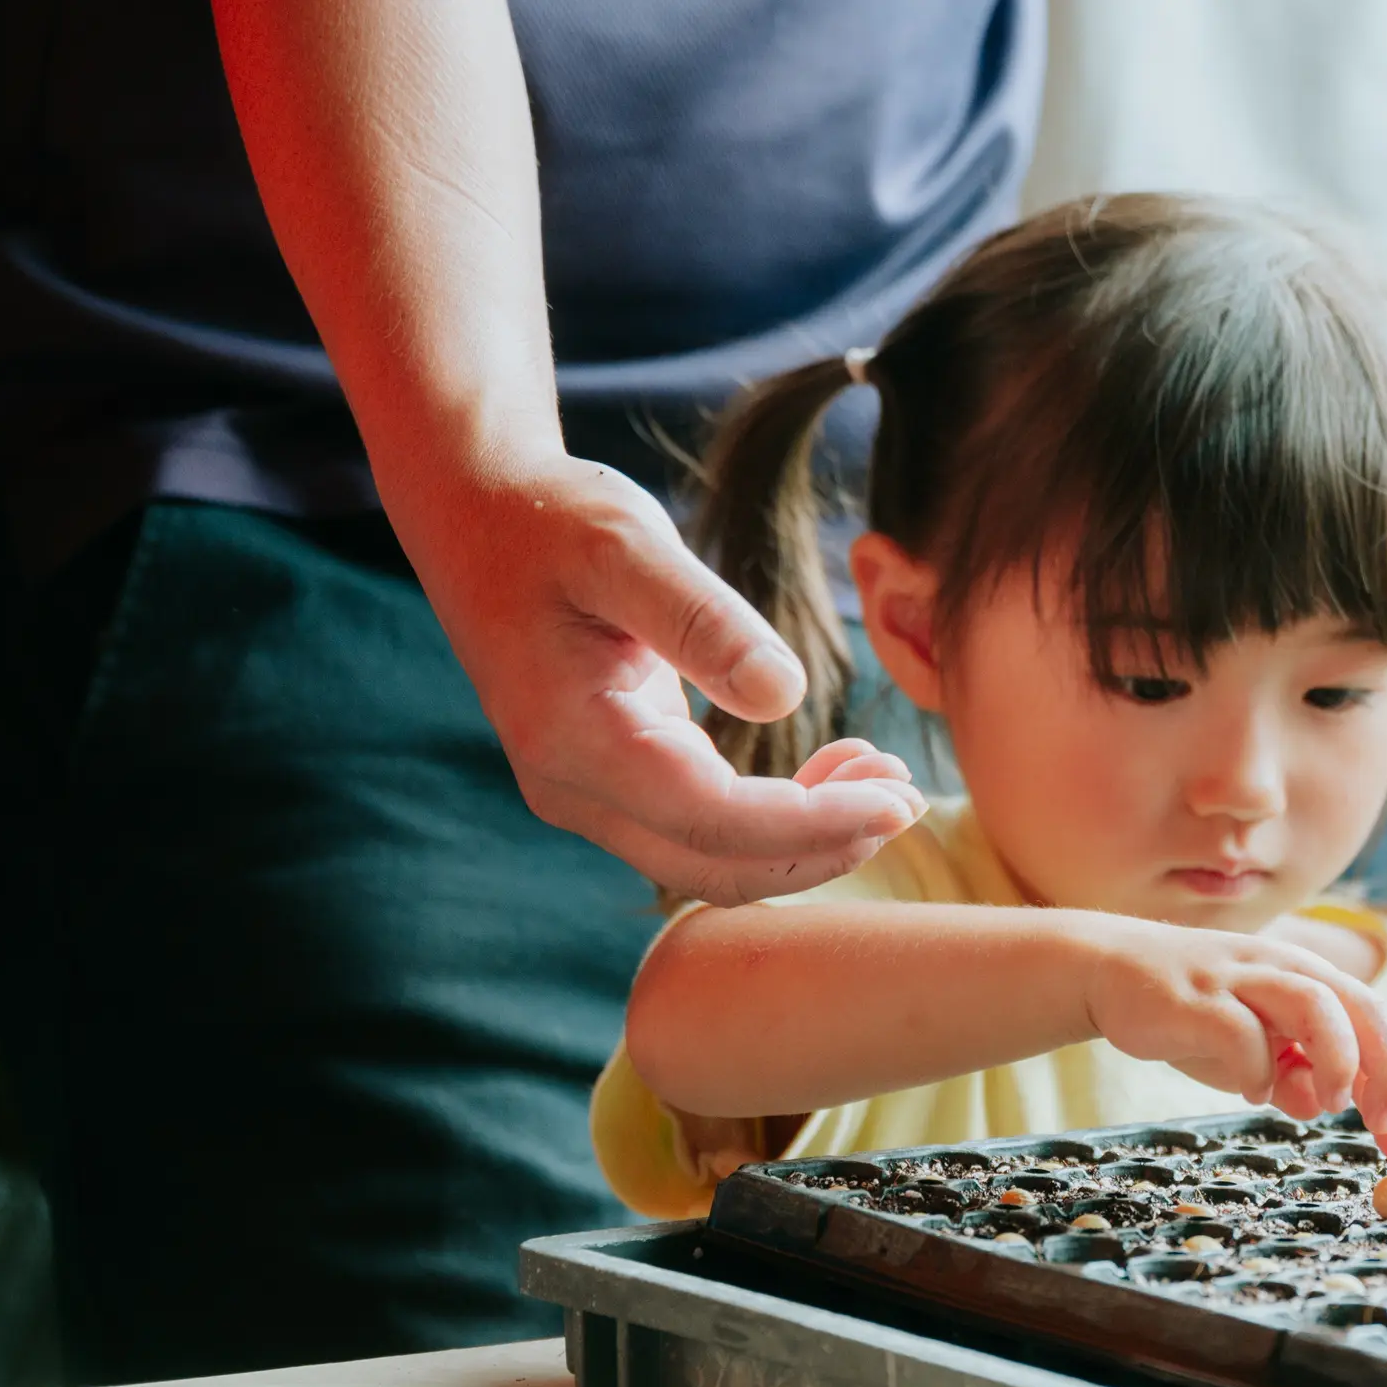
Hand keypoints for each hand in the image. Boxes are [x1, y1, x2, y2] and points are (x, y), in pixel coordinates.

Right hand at [425, 457, 925, 902]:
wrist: (477, 518)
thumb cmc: (549, 519)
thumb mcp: (627, 542)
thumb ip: (702, 621)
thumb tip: (782, 694)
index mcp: (573, 737)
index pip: (711, 821)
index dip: (811, 824)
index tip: (893, 798)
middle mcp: (572, 787)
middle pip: (716, 868)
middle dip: (822, 848)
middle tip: (909, 797)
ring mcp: (587, 795)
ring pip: (713, 862)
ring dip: (806, 839)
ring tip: (885, 781)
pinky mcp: (611, 783)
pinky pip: (703, 831)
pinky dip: (777, 818)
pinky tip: (836, 773)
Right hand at [1080, 924, 1386, 1159]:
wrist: (1112, 971)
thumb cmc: (1193, 1014)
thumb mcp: (1253, 1050)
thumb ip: (1290, 1075)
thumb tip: (1320, 1106)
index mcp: (1306, 977)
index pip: (1374, 1022)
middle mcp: (1282, 969)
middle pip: (1359, 1006)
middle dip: (1384, 1068)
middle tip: (1382, 1123)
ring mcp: (1240, 979)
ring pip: (1313, 1004)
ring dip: (1335, 1057)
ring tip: (1326, 1102)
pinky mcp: (1197, 998)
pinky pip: (1242, 1034)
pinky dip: (1256, 1070)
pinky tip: (1247, 1090)